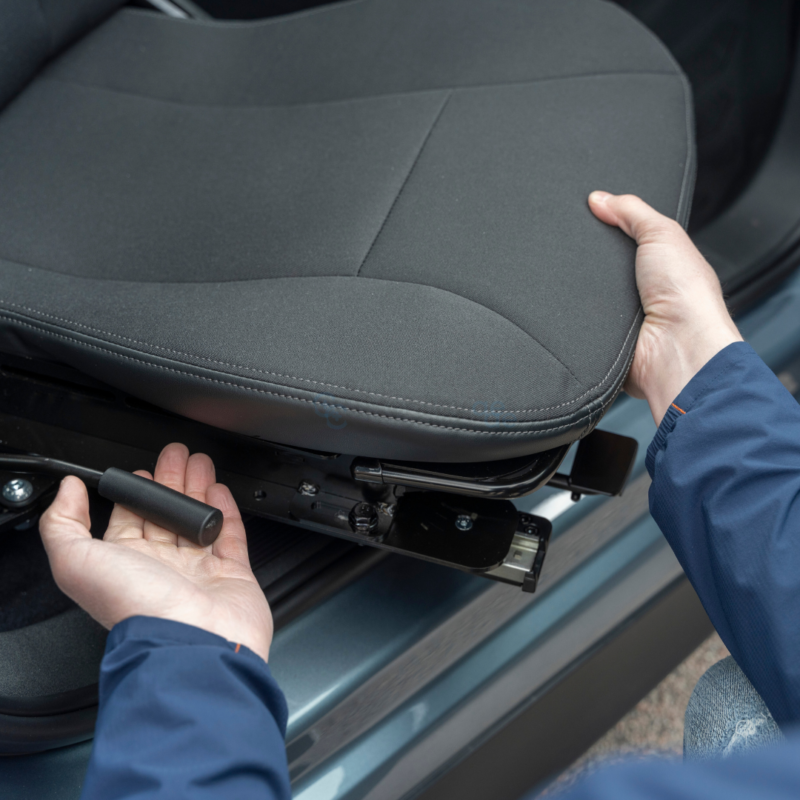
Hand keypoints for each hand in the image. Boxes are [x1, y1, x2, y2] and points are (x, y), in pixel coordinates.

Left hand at [39, 443, 272, 661]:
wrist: (193, 639)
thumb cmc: (138, 607)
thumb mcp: (77, 562)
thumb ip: (63, 524)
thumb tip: (67, 491)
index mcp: (123, 565)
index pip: (127, 518)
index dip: (135, 492)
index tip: (142, 469)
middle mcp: (160, 567)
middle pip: (164, 513)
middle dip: (170, 480)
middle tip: (176, 454)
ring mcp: (197, 570)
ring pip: (195, 519)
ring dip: (197, 488)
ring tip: (201, 462)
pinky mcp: (231, 573)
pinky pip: (229, 535)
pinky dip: (225, 511)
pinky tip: (220, 491)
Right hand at [588, 192, 742, 424]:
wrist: (677, 347)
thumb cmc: (687, 297)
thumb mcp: (663, 233)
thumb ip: (632, 211)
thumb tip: (599, 198)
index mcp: (659, 266)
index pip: (625, 239)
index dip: (607, 223)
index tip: (588, 209)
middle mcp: (640, 291)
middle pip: (599, 265)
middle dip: (587, 256)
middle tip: (577, 244)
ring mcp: (619, 317)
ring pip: (583, 293)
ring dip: (579, 287)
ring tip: (578, 278)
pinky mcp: (601, 339)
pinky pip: (576, 319)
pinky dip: (572, 313)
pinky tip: (574, 305)